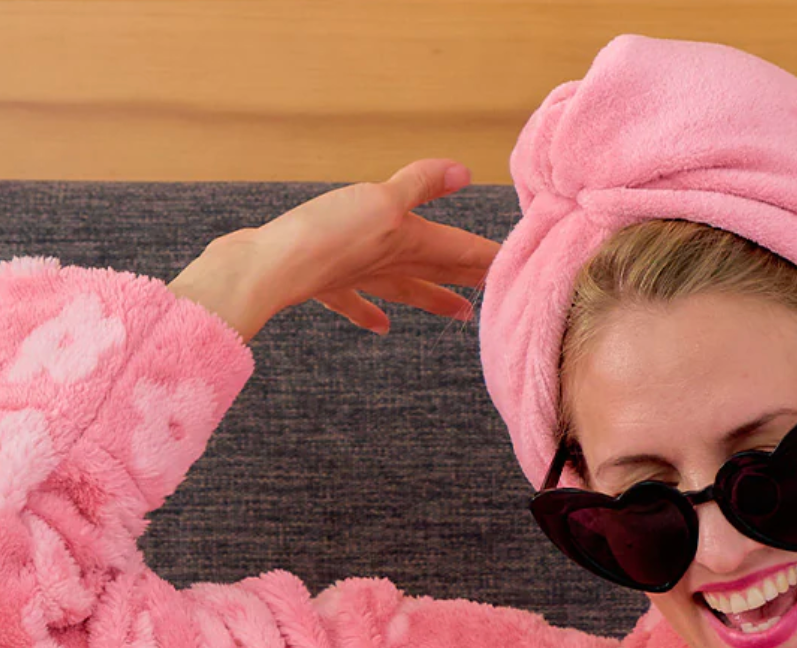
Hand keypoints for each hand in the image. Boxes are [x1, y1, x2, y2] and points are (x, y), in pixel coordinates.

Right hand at [168, 157, 498, 342]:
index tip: (527, 267)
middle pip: (442, 271)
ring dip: (435, 298)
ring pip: (407, 289)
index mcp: (408, 244)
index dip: (493, 257)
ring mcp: (357, 278)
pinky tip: (381, 326)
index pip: (463, 251)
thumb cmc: (326, 237)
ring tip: (461, 314)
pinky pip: (354, 300)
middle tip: (507, 291)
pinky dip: (369, 313)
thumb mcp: (380, 199)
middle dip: (474, 278)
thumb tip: (463, 172)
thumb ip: (419, 185)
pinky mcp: (324, 283)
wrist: (270, 270)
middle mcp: (389, 266)